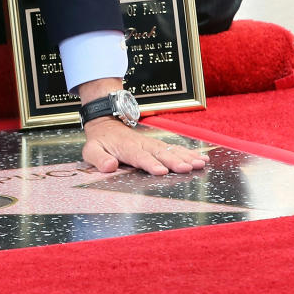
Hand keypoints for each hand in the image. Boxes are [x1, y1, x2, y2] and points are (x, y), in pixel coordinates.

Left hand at [76, 76, 206, 175]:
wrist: (106, 124)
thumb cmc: (100, 141)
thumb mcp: (91, 149)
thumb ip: (98, 159)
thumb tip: (109, 166)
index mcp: (125, 147)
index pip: (138, 156)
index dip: (149, 163)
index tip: (161, 170)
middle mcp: (142, 144)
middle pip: (159, 153)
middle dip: (173, 160)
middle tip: (186, 168)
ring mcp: (151, 144)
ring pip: (170, 149)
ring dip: (185, 157)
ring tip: (200, 163)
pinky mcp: (158, 145)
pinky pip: (175, 148)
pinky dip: (189, 153)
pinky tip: (202, 159)